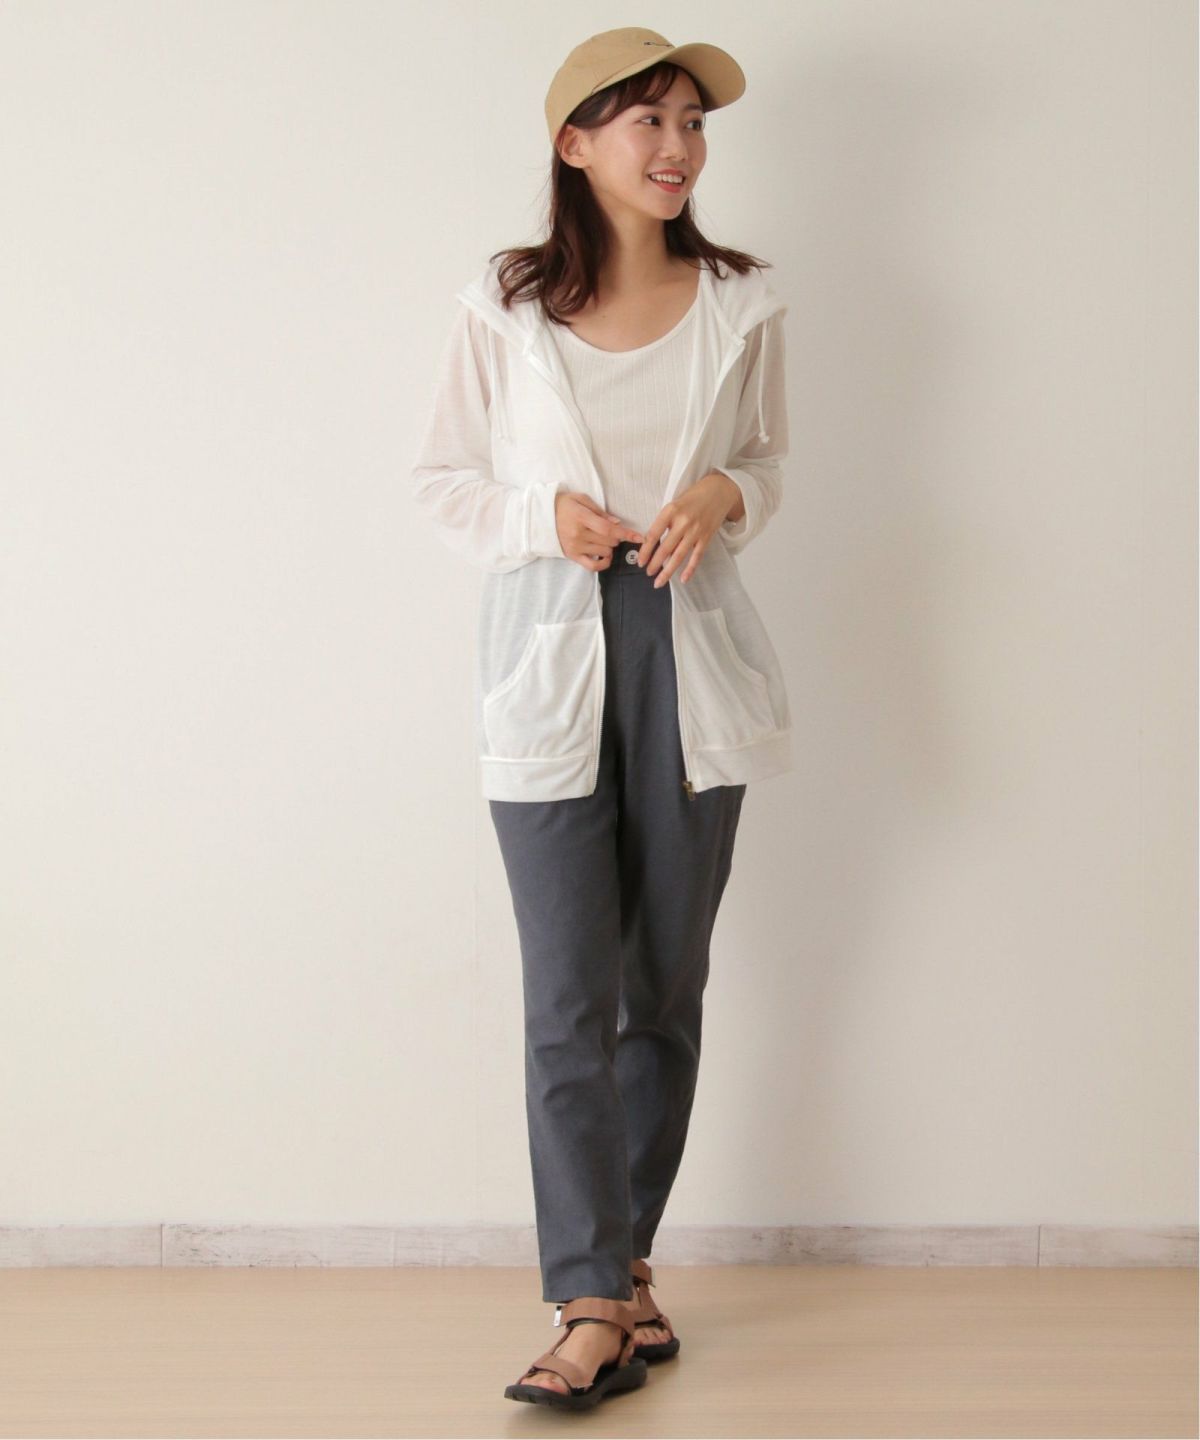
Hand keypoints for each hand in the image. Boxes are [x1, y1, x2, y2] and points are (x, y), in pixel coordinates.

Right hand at [555, 492, 643, 570]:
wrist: (542, 516)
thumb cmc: (564, 505)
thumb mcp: (581, 499)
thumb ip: (600, 511)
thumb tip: (617, 523)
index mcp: (581, 517)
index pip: (608, 529)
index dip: (626, 533)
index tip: (639, 537)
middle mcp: (578, 534)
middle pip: (609, 541)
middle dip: (616, 536)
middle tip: (609, 529)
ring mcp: (575, 547)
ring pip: (605, 552)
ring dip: (609, 546)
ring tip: (601, 538)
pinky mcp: (573, 556)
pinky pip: (593, 566)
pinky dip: (603, 562)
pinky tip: (604, 555)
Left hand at [637, 472, 742, 586]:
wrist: (719, 490)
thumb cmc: (693, 497)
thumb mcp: (674, 504)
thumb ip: (665, 522)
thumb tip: (654, 544)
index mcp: (670, 511)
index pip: (653, 534)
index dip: (645, 550)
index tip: (640, 561)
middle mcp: (683, 522)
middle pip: (665, 548)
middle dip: (655, 564)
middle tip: (648, 573)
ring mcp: (696, 531)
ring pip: (679, 556)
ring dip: (668, 571)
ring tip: (659, 581)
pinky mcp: (706, 537)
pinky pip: (696, 556)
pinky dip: (690, 569)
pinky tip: (683, 579)